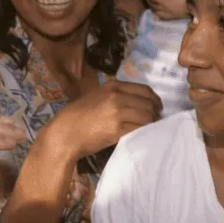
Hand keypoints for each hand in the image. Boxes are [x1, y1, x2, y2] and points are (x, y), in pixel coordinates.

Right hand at [46, 80, 161, 160]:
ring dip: (150, 124)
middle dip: (154, 113)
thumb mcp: (96, 96)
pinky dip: (143, 133)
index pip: (145, 90)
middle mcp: (117, 96)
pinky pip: (138, 130)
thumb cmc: (78, 116)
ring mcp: (117, 113)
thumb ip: (115, 95)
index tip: (158, 107)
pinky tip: (141, 136)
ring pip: (146, 117)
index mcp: (113, 86)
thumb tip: (137, 102)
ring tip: (148, 129)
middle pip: (148, 103)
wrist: (65, 133)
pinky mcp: (117, 130)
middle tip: (154, 121)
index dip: (155, 100)